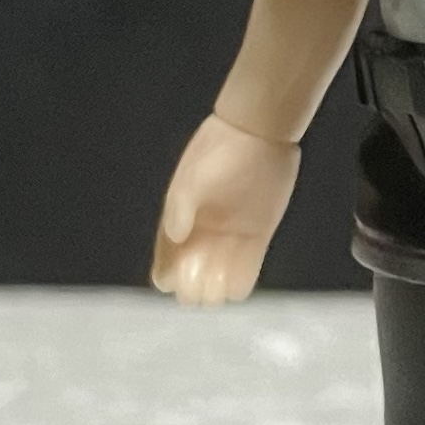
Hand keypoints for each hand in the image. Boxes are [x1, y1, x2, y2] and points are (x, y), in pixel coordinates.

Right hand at [150, 113, 300, 305]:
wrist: (259, 133)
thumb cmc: (218, 151)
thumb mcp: (193, 177)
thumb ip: (181, 207)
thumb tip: (174, 235)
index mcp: (179, 223)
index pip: (166, 265)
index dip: (169, 277)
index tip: (177, 275)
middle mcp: (203, 235)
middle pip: (192, 279)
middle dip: (193, 289)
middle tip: (201, 280)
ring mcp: (230, 237)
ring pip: (218, 279)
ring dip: (216, 291)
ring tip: (218, 285)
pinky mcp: (257, 235)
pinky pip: (247, 270)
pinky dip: (240, 284)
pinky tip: (236, 286)